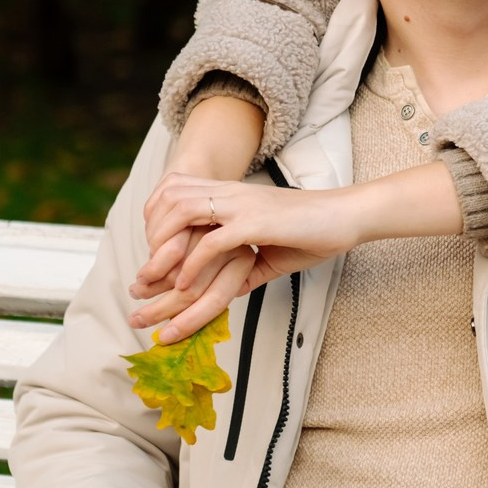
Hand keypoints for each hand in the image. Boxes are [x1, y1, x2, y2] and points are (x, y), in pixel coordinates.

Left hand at [131, 163, 464, 343]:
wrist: (347, 217)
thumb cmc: (315, 233)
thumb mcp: (272, 252)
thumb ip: (245, 268)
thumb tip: (225, 293)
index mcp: (232, 196)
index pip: (177, 199)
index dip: (156, 227)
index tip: (148, 265)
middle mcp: (230, 194)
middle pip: (169, 204)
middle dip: (148, 241)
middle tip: (140, 281)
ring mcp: (241, 205)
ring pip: (182, 216)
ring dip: (163, 252)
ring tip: (155, 284)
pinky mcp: (255, 222)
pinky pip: (212, 241)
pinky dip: (193, 265)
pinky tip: (185, 287)